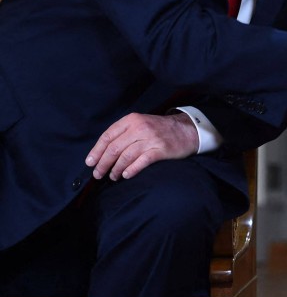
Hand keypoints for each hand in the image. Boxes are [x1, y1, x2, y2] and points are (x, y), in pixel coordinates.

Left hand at [85, 112, 199, 180]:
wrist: (187, 130)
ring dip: (115, 169)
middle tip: (98, 174)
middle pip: (114, 148)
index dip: (96, 151)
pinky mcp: (160, 150)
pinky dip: (131, 170)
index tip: (90, 162)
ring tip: (112, 177)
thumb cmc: (160, 129)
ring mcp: (151, 139)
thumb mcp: (141, 124)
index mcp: (132, 120)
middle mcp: (140, 128)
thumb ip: (124, 133)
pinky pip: (141, 162)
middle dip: (103, 163)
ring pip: (125, 156)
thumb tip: (103, 152)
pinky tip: (126, 175)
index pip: (108, 136)